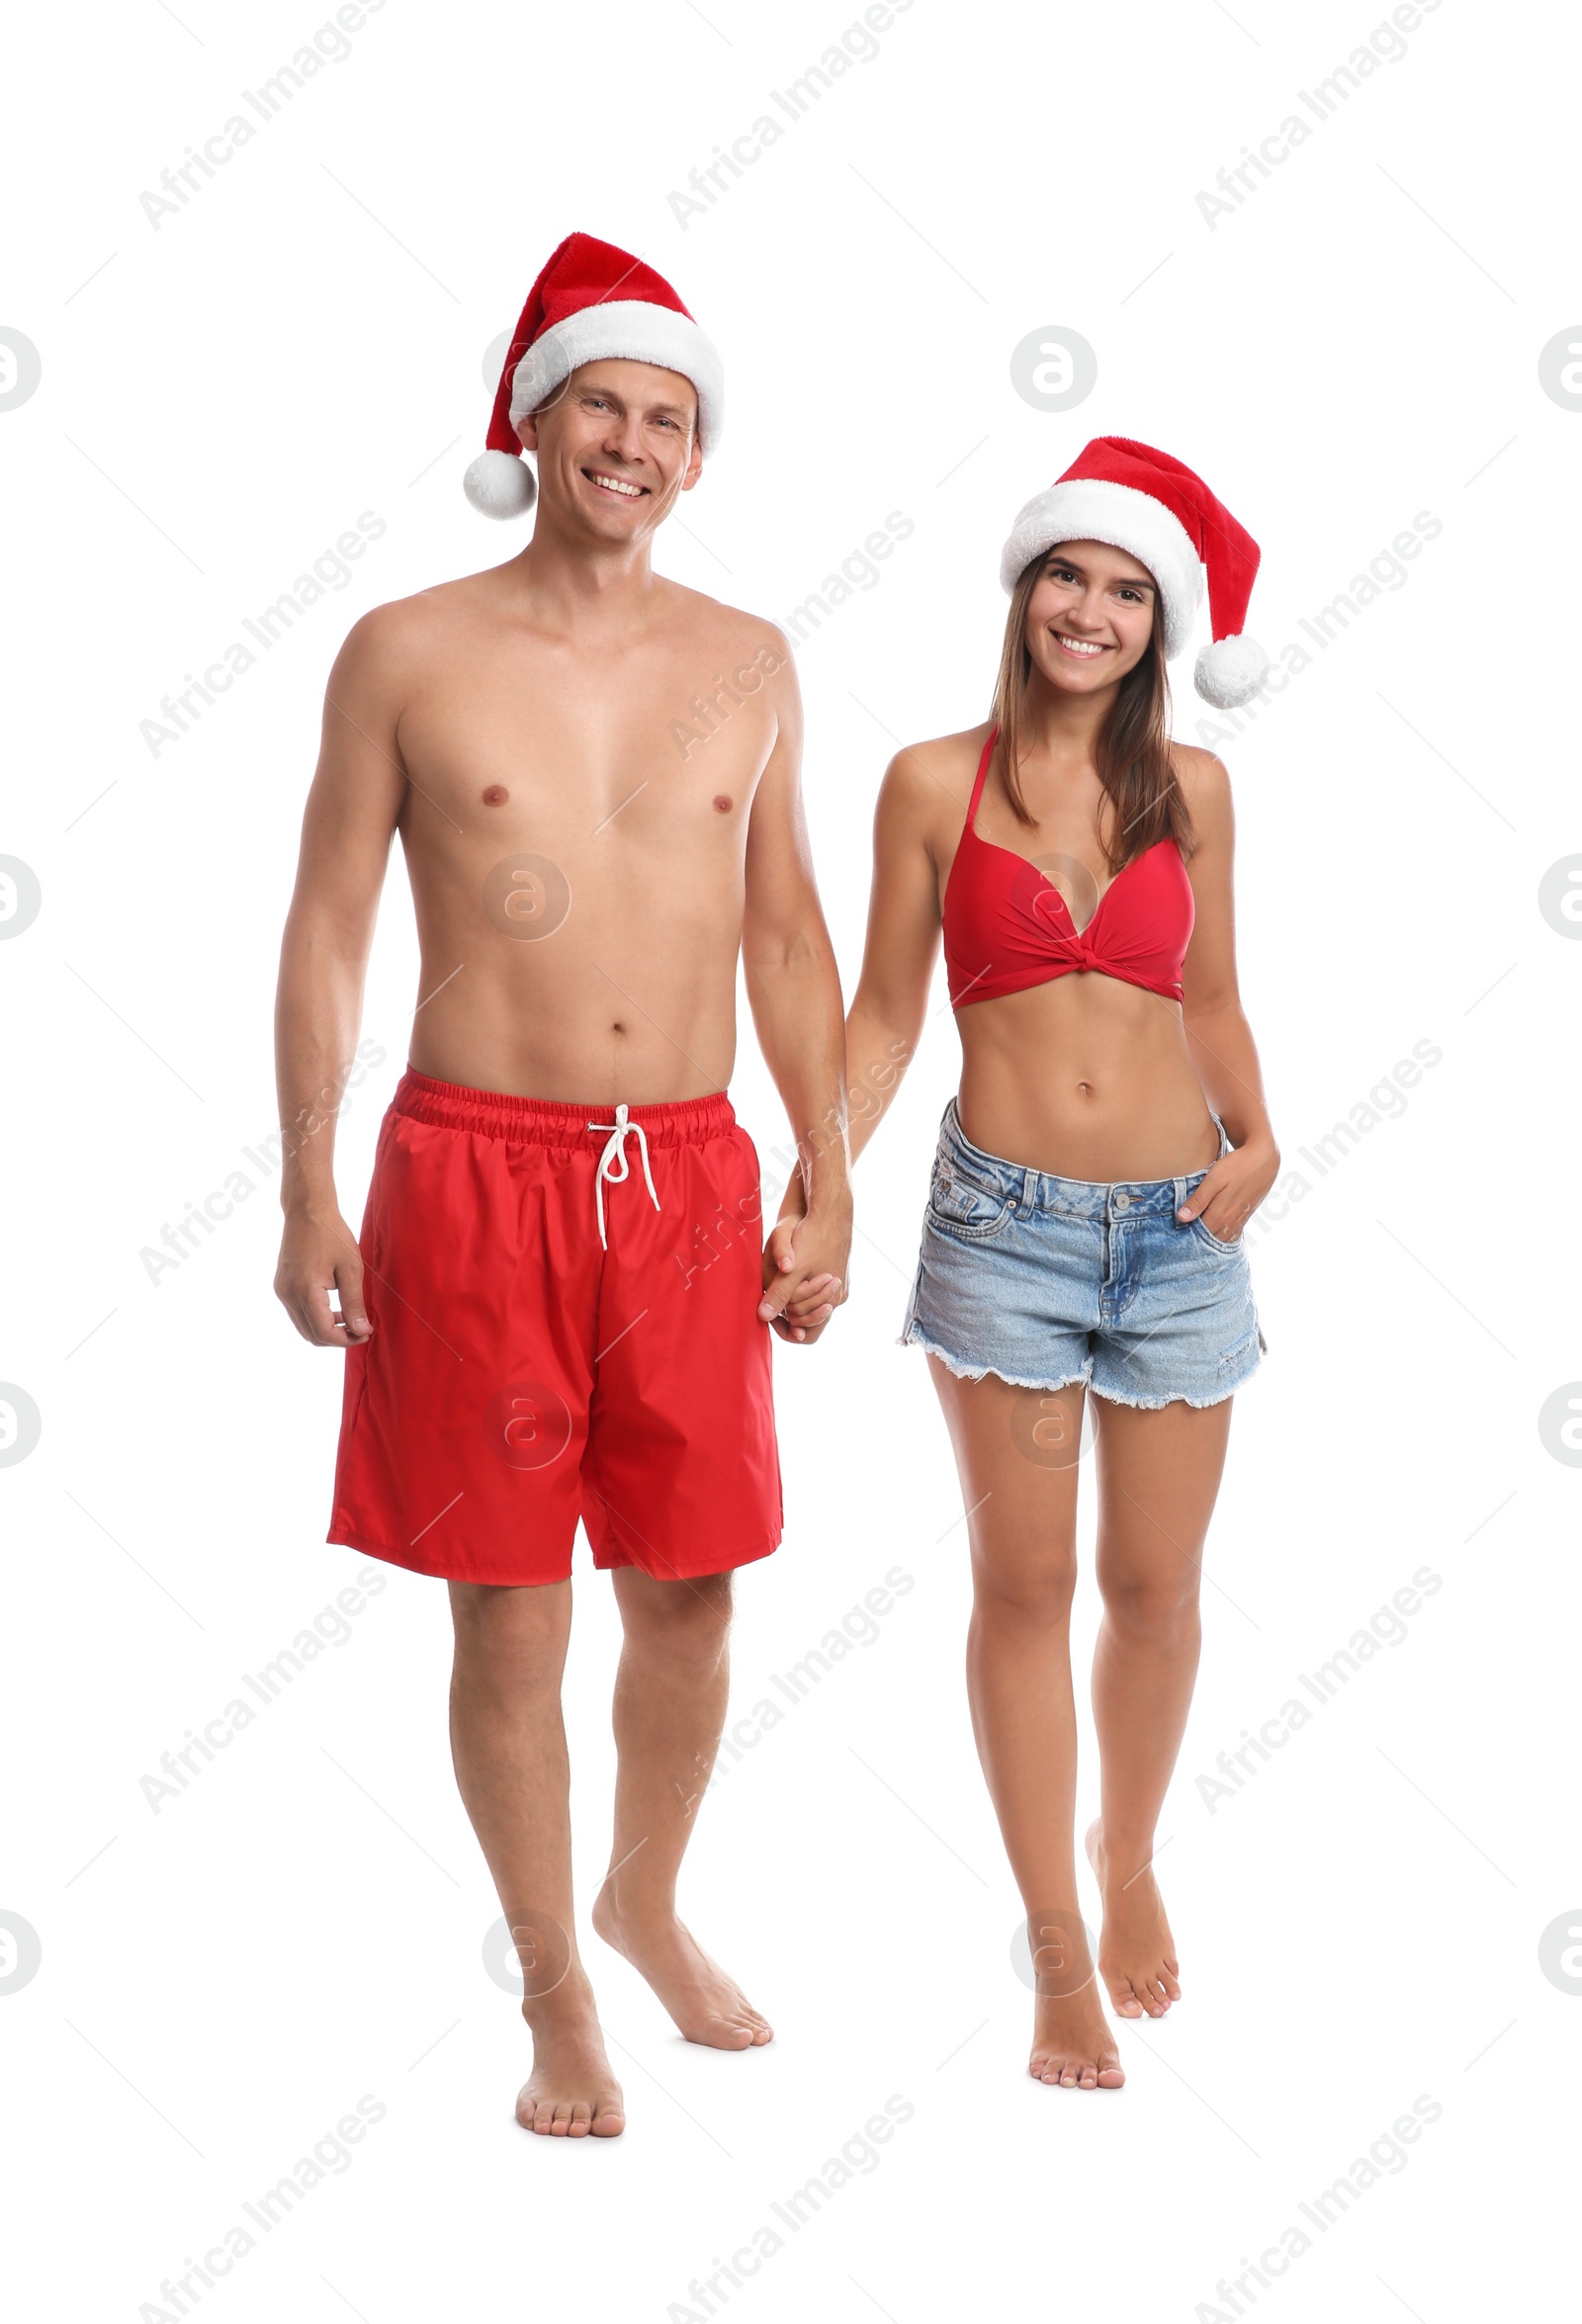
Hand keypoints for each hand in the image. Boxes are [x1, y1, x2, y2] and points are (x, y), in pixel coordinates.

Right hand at [275, 1208, 373, 1345]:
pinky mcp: (281, 1286)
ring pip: (303, 1327)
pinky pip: (298, 1313)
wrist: (307, 1211)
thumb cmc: (332, 1235)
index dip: (346, 1339)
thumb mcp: (351, 1268)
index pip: (324, 1332)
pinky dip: (316, 1318)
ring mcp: (282, 1291)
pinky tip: (335, 1308)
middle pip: (311, 1335)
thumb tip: (361, 1330)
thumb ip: (354, 1302)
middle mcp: (288, 1294)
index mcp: (305, 1290)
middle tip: (361, 1329)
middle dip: (337, 1338)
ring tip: (350, 1318)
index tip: (366, 1333)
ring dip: (326, 1329)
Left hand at [759, 1202, 850, 1344]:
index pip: (808, 1335)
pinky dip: (803, 1285)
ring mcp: (840, 1284)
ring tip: (778, 1284)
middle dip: (789, 1311)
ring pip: (812, 1303)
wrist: (831, 1210)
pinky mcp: (837, 1270)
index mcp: (831, 1300)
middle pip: (809, 1319)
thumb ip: (779, 1294)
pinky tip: (789, 1272)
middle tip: (769, 1299)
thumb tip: (762, 1316)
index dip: (787, 1331)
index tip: (770, 1317)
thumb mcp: (792, 1269)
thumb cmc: (813, 1237)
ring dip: (795, 1297)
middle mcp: (839, 1297)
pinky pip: (817, 1288)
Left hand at [1177, 1133, 1279, 1243]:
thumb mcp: (1214, 1179)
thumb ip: (1199, 1200)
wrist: (1264, 1159)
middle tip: (1184, 1231)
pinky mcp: (1246, 1215)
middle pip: (1210, 1239)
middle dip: (1197, 1238)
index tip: (1176, 1230)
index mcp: (1220, 1214)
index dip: (1187, 1233)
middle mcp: (1231, 1221)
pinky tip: (1214, 1229)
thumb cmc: (1237, 1165)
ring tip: (1197, 1231)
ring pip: (1222, 1238)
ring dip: (1210, 1237)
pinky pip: (1233, 1233)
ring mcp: (1240, 1220)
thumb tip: (1182, 1218)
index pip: (1199, 1234)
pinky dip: (1222, 1235)